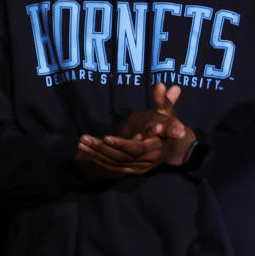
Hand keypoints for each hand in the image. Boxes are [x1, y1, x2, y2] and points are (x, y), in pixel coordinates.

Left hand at [74, 84, 195, 178]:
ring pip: (116, 163)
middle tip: (84, 138)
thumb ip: (164, 100)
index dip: (122, 144)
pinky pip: (114, 168)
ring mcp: (141, 167)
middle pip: (122, 156)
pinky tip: (87, 153)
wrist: (173, 148)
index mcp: (158, 146)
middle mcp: (149, 160)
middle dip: (102, 148)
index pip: (139, 148)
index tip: (106, 137)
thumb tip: (161, 84)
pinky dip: (100, 161)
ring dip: (97, 154)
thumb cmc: (168, 126)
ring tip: (81, 143)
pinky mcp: (133, 170)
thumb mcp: (168, 113)